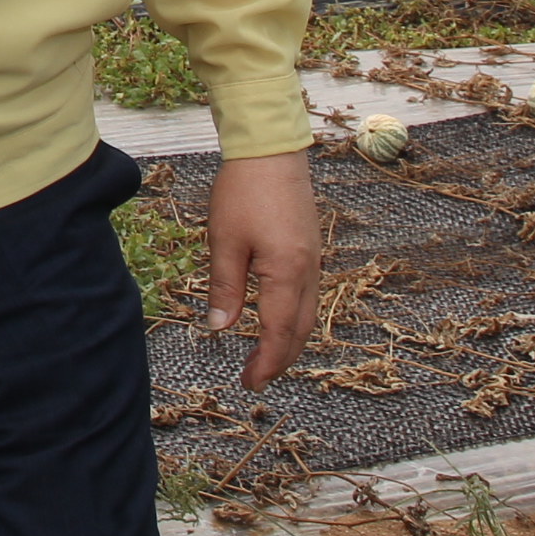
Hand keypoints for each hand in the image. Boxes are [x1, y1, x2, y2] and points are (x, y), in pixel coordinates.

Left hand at [204, 150, 319, 388]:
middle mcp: (309, 273)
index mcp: (287, 274)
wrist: (272, 151)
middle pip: (300, 331)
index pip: (279, 333)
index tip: (250, 384)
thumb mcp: (224, 240)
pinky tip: (278, 319)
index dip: (266, 362)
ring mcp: (315, 261)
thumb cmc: (244, 192)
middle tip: (255, 379)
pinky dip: (295, 318)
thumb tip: (220, 328)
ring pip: (308, 315)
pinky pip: (309, 296)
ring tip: (266, 357)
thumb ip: (224, 287)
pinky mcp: (312, 250)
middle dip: (280, 360)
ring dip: (289, 341)